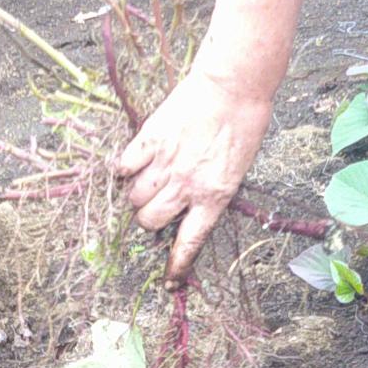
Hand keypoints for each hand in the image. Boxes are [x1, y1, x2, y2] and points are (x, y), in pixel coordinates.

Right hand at [116, 65, 272, 281]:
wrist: (234, 85)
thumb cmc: (243, 125)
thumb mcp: (235, 170)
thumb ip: (209, 193)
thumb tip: (180, 209)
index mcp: (214, 197)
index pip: (188, 243)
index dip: (176, 266)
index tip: (169, 282)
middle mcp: (187, 186)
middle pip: (150, 221)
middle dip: (148, 220)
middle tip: (154, 206)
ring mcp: (166, 163)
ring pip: (134, 198)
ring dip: (136, 195)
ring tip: (146, 180)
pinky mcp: (150, 139)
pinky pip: (123, 167)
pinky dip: (124, 169)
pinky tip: (132, 163)